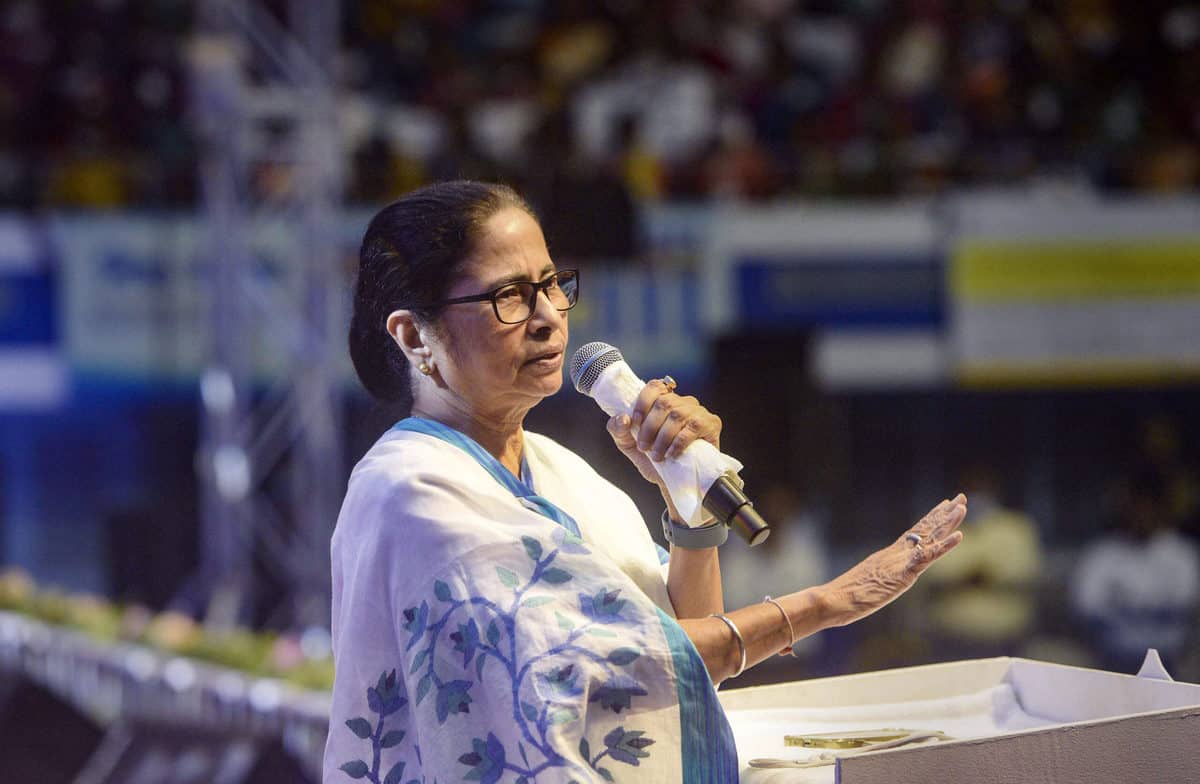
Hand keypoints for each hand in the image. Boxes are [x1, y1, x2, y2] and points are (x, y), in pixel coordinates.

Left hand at [605, 378, 721, 489]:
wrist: (675, 484)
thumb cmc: (654, 461)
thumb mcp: (630, 445)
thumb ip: (618, 430)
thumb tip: (623, 418)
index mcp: (664, 401)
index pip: (655, 387)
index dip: (643, 402)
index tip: (635, 422)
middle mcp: (683, 402)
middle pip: (664, 402)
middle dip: (650, 426)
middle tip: (644, 447)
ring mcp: (698, 412)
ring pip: (678, 415)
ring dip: (663, 438)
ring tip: (657, 455)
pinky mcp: (711, 424)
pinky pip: (693, 427)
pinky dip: (678, 442)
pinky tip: (672, 454)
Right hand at [821, 494, 966, 627]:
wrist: (833, 600)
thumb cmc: (843, 598)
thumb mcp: (866, 586)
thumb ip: (874, 581)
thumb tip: (874, 583)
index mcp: (888, 556)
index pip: (914, 533)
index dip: (930, 519)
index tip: (943, 504)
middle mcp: (895, 554)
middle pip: (924, 529)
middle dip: (944, 514)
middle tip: (961, 497)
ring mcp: (899, 562)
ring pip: (929, 537)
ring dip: (947, 522)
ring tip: (962, 506)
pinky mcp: (903, 574)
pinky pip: (928, 557)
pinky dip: (945, 546)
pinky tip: (959, 536)